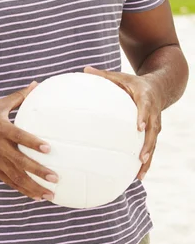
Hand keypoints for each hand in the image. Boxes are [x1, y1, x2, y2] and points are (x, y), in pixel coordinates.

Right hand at [0, 82, 57, 200]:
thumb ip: (18, 97)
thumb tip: (36, 84)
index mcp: (1, 129)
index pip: (18, 136)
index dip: (32, 142)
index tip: (48, 148)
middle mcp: (0, 147)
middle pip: (20, 161)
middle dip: (38, 171)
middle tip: (55, 177)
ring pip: (17, 177)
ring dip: (34, 186)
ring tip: (50, 194)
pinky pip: (11, 183)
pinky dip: (24, 191)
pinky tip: (38, 197)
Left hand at [84, 66, 162, 180]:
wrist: (159, 88)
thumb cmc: (134, 83)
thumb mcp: (121, 76)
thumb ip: (104, 75)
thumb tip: (84, 69)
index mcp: (145, 98)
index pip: (146, 108)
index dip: (143, 117)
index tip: (139, 128)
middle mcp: (153, 113)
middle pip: (153, 131)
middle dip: (148, 145)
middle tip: (141, 156)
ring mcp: (155, 125)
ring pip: (154, 143)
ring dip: (148, 158)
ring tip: (140, 173)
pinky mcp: (154, 132)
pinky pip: (151, 148)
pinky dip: (147, 161)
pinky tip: (138, 174)